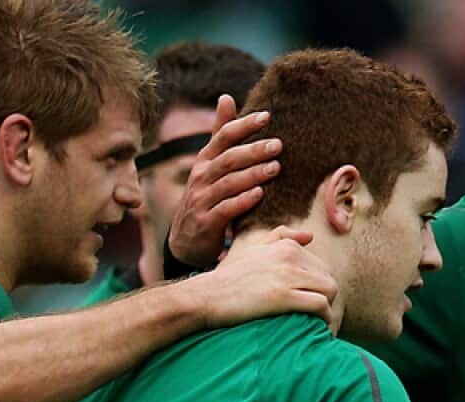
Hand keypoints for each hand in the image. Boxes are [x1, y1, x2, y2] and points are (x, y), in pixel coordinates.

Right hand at [167, 95, 283, 267]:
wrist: (186, 240)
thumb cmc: (206, 197)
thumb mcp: (210, 165)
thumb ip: (220, 134)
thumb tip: (226, 97)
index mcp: (205, 160)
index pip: (223, 136)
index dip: (244, 125)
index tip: (267, 116)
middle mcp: (201, 177)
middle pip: (228, 159)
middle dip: (253, 150)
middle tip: (278, 145)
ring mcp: (202, 200)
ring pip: (228, 183)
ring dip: (252, 174)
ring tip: (276, 168)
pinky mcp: (207, 222)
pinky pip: (225, 209)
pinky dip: (242, 201)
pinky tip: (260, 194)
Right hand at [182, 226, 339, 332]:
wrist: (206, 296)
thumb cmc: (227, 277)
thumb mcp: (251, 249)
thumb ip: (280, 237)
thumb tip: (310, 236)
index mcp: (285, 246)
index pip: (321, 266)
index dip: (318, 288)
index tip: (310, 303)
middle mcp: (289, 256)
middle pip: (328, 278)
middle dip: (326, 298)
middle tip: (317, 316)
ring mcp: (287, 276)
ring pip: (329, 290)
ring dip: (328, 309)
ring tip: (318, 323)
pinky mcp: (284, 297)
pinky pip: (320, 305)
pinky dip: (324, 318)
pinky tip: (317, 328)